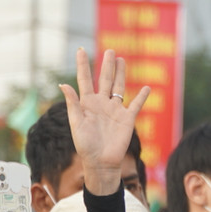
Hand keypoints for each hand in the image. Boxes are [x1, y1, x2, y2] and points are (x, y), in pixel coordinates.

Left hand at [58, 48, 149, 194]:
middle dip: (106, 65)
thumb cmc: (84, 145)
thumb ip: (72, 103)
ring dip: (121, 74)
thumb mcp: (76, 123)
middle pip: (105, 79)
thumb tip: (63, 84)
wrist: (100, 161)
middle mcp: (101, 104)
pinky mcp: (127, 118)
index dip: (83, 65)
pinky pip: (136, 104)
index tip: (80, 50)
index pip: (85, 80)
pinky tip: (147, 87)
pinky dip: (142, 96)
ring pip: (119, 87)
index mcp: (86, 103)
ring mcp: (115, 110)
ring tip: (121, 60)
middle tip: (110, 50)